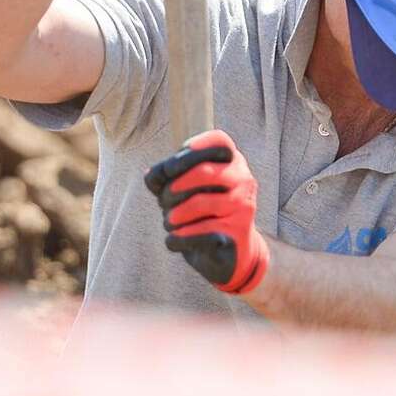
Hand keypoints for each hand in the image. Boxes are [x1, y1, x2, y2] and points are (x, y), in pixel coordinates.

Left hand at [143, 129, 269, 294]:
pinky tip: (173, 240)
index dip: (193, 149)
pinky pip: (200, 231)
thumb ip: (164, 177)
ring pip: (200, 202)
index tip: (170, 168)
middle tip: (162, 203)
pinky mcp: (239, 231)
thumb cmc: (201, 214)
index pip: (219, 141)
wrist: (230, 253)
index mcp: (232, 162)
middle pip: (203, 172)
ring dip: (174, 216)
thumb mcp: (181, 191)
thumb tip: (152, 176)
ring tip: (169, 223)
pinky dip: (178, 237)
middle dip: (173, 189)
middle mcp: (244, 179)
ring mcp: (244, 205)